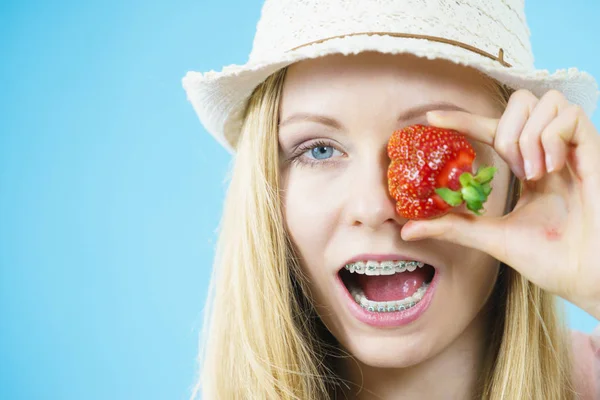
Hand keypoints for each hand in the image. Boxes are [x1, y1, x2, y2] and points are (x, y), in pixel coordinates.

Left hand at [400, 89, 599, 319]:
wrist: (587, 277)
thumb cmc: (550, 260)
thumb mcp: (493, 238)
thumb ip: (455, 227)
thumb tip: (407, 230)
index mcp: (527, 167)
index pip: (492, 130)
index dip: (463, 119)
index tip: (431, 118)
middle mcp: (548, 151)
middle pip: (522, 100)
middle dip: (505, 127)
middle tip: (511, 168)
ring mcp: (572, 149)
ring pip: (545, 100)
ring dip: (528, 135)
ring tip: (533, 173)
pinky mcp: (595, 151)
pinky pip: (570, 115)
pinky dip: (551, 137)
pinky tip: (551, 169)